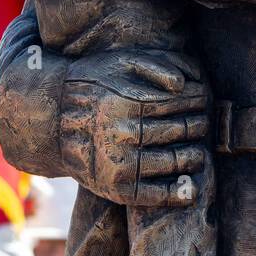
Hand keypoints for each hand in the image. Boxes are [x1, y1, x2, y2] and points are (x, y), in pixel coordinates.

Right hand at [59, 50, 212, 208]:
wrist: (51, 118)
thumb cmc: (93, 84)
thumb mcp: (120, 61)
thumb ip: (156, 65)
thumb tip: (184, 85)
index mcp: (128, 102)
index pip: (180, 102)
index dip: (198, 99)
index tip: (203, 98)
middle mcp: (124, 133)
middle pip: (180, 130)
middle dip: (199, 124)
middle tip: (204, 123)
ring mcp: (120, 162)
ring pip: (174, 160)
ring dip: (195, 156)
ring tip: (199, 152)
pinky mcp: (116, 187)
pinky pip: (155, 194)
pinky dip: (177, 193)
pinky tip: (190, 189)